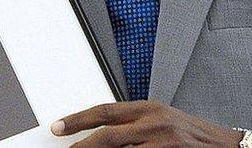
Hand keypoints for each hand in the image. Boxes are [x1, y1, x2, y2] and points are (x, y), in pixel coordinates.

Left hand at [50, 101, 244, 146]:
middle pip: (107, 136)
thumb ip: (134, 125)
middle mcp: (155, 123)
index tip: (57, 127)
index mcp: (149, 108)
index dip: (77, 119)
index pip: (104, 111)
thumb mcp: (162, 120)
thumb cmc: (193, 136)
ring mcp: (163, 144)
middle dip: (81, 146)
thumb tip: (99, 133)